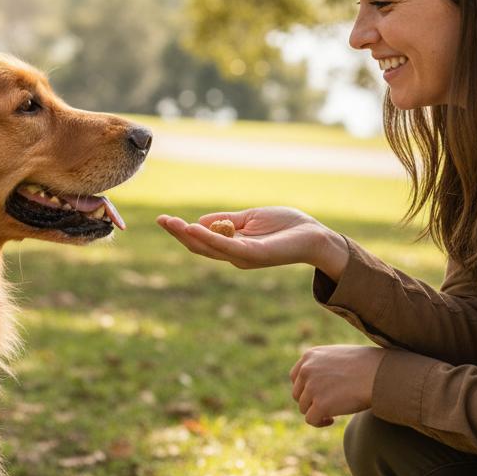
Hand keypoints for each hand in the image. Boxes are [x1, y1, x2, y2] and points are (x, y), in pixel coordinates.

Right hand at [155, 207, 348, 275]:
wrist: (315, 235)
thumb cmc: (286, 225)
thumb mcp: (250, 218)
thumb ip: (226, 221)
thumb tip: (199, 220)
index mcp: (233, 246)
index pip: (202, 241)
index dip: (183, 231)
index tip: (165, 219)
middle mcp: (235, 256)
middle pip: (200, 247)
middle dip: (179, 234)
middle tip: (161, 220)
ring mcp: (243, 257)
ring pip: (209, 248)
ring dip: (189, 235)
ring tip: (172, 223)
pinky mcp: (254, 254)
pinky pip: (226, 246)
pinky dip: (209, 237)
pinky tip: (193, 228)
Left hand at [289, 345, 384, 427]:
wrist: (379, 373)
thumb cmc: (367, 365)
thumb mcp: (339, 357)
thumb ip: (324, 367)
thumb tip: (319, 385)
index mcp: (310, 356)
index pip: (296, 376)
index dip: (305, 389)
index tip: (317, 395)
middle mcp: (307, 370)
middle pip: (298, 394)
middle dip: (310, 402)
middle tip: (326, 406)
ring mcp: (312, 387)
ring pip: (303, 408)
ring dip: (316, 412)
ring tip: (332, 413)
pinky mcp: (320, 404)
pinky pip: (311, 419)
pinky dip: (319, 422)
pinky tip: (331, 421)